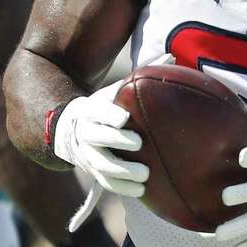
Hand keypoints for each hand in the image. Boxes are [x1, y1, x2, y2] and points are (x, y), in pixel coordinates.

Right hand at [53, 78, 147, 197]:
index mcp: (93, 110)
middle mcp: (87, 133)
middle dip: (117, 141)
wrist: (74, 128)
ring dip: (122, 170)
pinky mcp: (93, 171)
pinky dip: (122, 187)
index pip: (99, 112)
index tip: (125, 117)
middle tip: (139, 143)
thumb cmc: (107, 106)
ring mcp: (89, 154)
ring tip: (144, 174)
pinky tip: (142, 190)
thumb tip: (171, 56)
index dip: (109, 115)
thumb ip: (142, 76)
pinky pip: (106, 182)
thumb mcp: (117, 90)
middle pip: (98, 138)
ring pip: (102, 164)